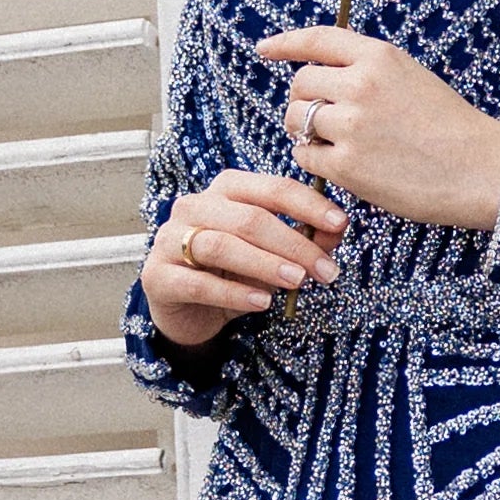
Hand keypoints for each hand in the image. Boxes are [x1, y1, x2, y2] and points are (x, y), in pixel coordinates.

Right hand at [140, 166, 346, 345]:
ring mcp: (170, 239)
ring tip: (298, 282)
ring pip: (222, 246)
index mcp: (226, 190)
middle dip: (294, 244)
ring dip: (265, 264)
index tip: (340, 223)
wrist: (186, 310)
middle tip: (326, 270)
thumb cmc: (232, 273)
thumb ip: (303, 239)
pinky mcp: (158, 276)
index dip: (308, 204)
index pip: (271, 188)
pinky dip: (234, 293)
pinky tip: (262, 303)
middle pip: (249, 218)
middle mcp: (194, 206)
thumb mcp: (272, 255)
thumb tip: (336, 231)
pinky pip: (199, 283)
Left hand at [253, 28, 499, 233]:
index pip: (317, 39)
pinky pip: (305, 156)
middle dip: (303, 101)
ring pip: (296, 120)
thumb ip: (369, 71)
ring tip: (334, 144)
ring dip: (305, 132)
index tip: (265, 49)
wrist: (483, 169)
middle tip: (321, 120)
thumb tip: (321, 80)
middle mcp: (360, 84)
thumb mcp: (412, 77)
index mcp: (379, 56)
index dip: (286, 43)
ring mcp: (350, 124)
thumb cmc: (451, 127)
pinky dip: (315, 161)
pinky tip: (342, 166)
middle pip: (300, 84)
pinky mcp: (347, 165)